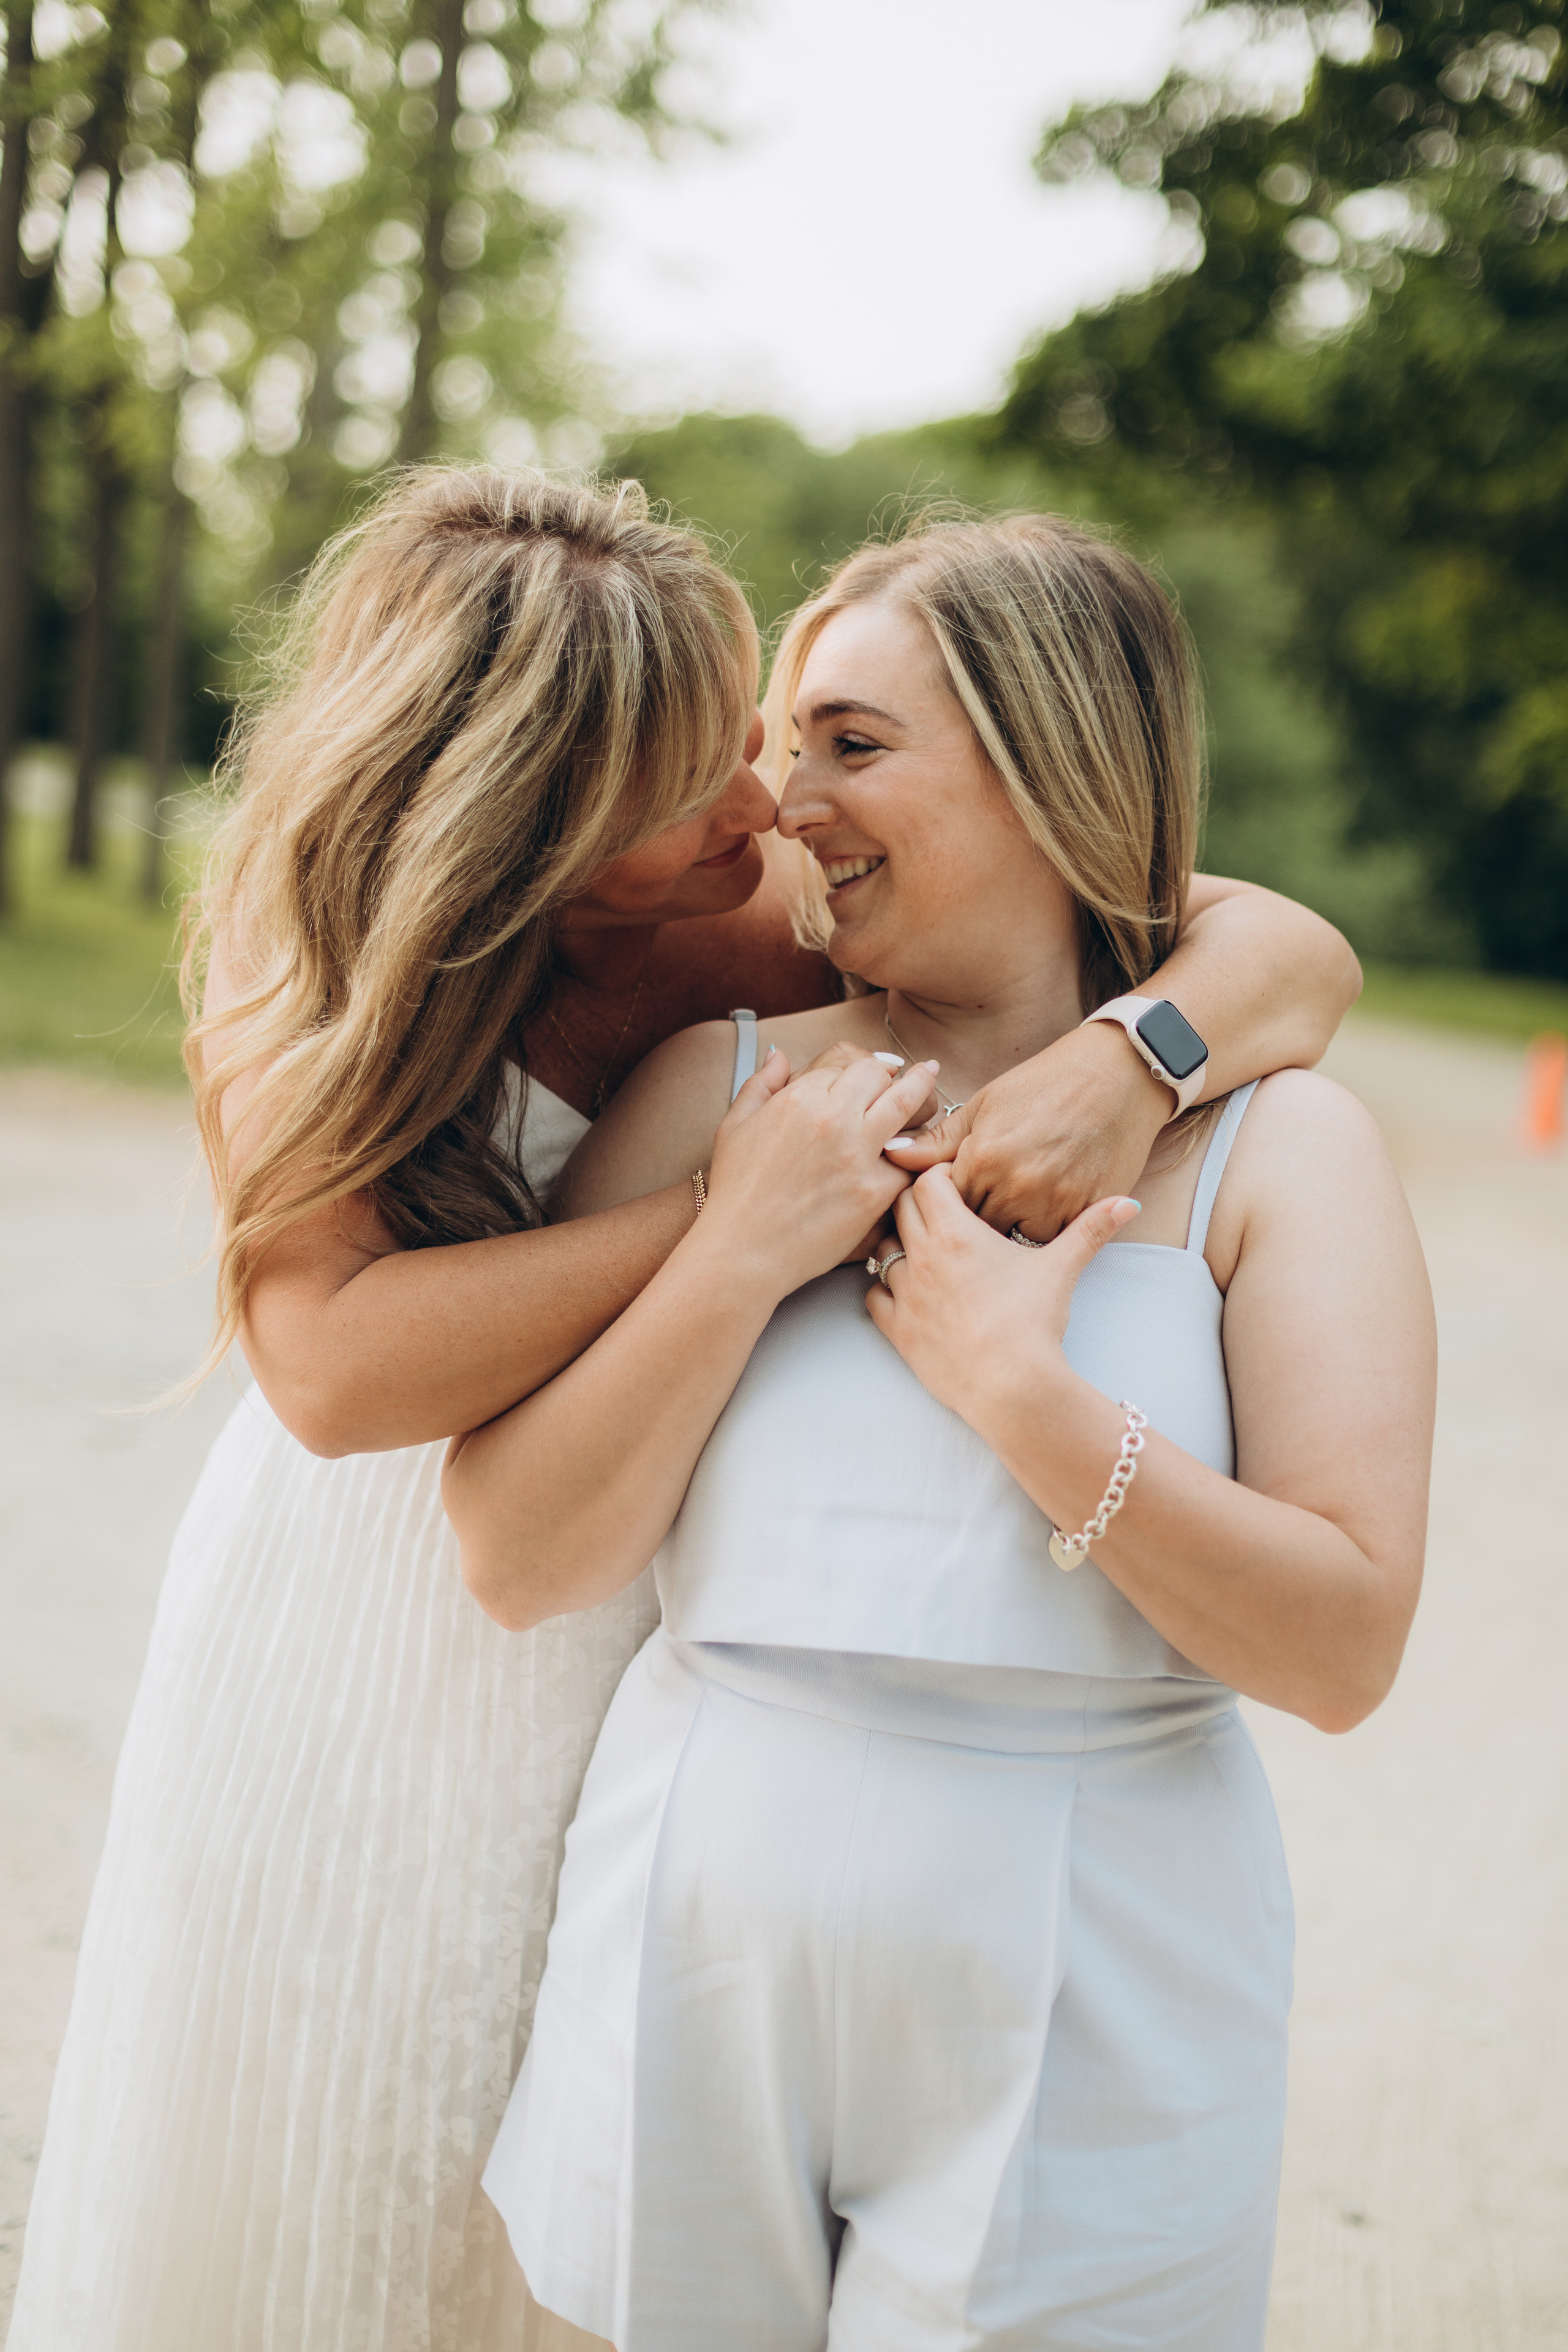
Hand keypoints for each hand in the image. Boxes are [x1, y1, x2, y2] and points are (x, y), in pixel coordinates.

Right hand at [698, 1047, 939, 1301]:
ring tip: (933, 1082)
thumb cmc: (735, 1191)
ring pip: (907, 1105)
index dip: (861, 1068)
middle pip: (880, 1076)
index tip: (875, 1071)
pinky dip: (918, 1152)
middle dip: (896, 1073)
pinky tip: (925, 1146)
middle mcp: (831, 1119)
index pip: (846, 1064)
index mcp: (798, 1098)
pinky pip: (911, 1160)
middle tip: (918, 1071)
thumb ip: (760, 1083)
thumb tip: (780, 1056)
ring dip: (923, 1093)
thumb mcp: (734, 1126)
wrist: (742, 1250)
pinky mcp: (874, 1191)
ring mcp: (856, 1154)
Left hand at [865, 1162, 1141, 1422]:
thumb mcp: (1062, 1269)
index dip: (940, 1178)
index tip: (957, 1186)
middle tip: (940, 1214)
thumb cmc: (1033, 1324)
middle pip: (899, 1209)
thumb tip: (1128, 1203)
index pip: (927, 1181)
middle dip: (917, 1204)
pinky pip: (874, 1296)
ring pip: (881, 1251)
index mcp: (955, 1234)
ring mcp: (905, 1295)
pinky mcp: (897, 1330)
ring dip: (899, 1245)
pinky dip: (886, 1290)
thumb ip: (1091, 1229)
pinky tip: (910, 1294)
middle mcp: (921, 1257)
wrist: (1011, 1387)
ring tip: (925, 1253)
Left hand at [882, 1020, 1167, 1241]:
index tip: (941, 1198)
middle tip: (964, 1217)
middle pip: (968, 1228)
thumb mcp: (986, 1104)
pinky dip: (1033, 1237)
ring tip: (995, 1221)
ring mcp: (1050, 1204)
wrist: (1117, 1077)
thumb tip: (893, 1156)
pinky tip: (1028, 1222)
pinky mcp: (1082, 1215)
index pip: (938, 1201)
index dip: (936, 1202)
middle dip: (960, 1228)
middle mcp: (1013, 1186)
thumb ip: (940, 1139)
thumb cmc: (1046, 1085)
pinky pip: (1045, 1244)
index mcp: (983, 1157)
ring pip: (1006, 1242)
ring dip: (997, 1237)